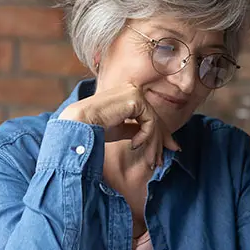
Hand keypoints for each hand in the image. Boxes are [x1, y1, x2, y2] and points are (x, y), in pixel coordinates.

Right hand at [59, 83, 179, 168]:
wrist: (80, 125)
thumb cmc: (94, 128)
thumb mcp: (120, 129)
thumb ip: (136, 129)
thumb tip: (153, 136)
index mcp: (128, 94)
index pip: (149, 115)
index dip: (160, 134)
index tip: (170, 149)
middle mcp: (133, 90)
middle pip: (154, 118)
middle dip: (161, 141)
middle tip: (162, 159)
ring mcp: (135, 92)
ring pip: (153, 122)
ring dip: (153, 144)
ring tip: (149, 159)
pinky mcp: (135, 99)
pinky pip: (149, 122)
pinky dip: (144, 136)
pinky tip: (133, 145)